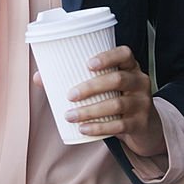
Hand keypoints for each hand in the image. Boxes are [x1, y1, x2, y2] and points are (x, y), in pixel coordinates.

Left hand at [33, 45, 166, 158]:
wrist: (145, 126)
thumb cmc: (116, 97)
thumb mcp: (105, 85)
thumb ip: (75, 78)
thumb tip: (38, 77)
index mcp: (131, 66)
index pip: (125, 53)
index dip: (108, 56)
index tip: (88, 63)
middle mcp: (140, 81)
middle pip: (118, 79)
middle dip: (91, 86)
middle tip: (70, 95)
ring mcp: (142, 103)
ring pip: (117, 105)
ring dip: (90, 111)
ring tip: (70, 115)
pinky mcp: (140, 124)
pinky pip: (119, 125)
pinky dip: (99, 128)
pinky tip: (83, 129)